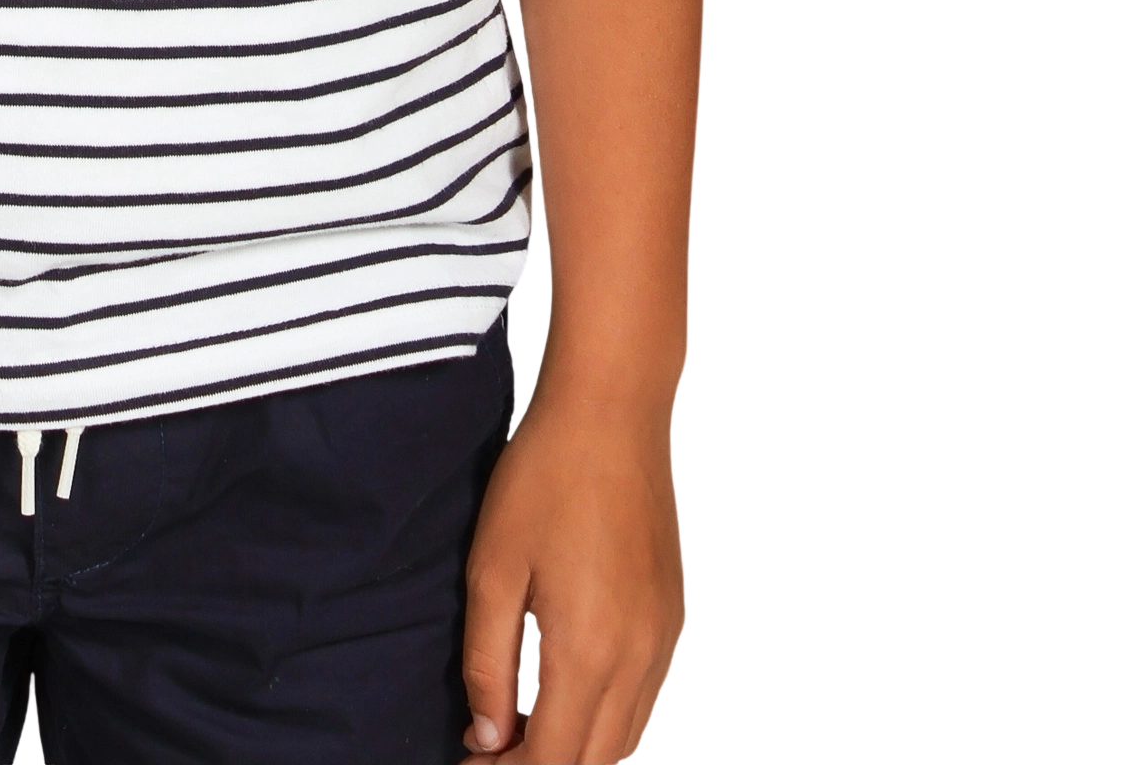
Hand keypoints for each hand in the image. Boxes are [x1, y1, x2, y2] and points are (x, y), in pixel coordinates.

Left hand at [460, 376, 686, 759]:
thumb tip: (488, 737)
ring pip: (626, 740)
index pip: (551, 761)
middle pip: (594, 764)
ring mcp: (663, 640)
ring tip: (520, 738)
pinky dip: (606, 723)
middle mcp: (637, 659)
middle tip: (489, 755)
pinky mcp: (671, 619)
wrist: (613, 411)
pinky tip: (566, 702)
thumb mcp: (493, 567)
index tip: (469, 764)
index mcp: (588, 651)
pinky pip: (643, 701)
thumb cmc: (546, 476)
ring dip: (576, 753)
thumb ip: (487, 663)